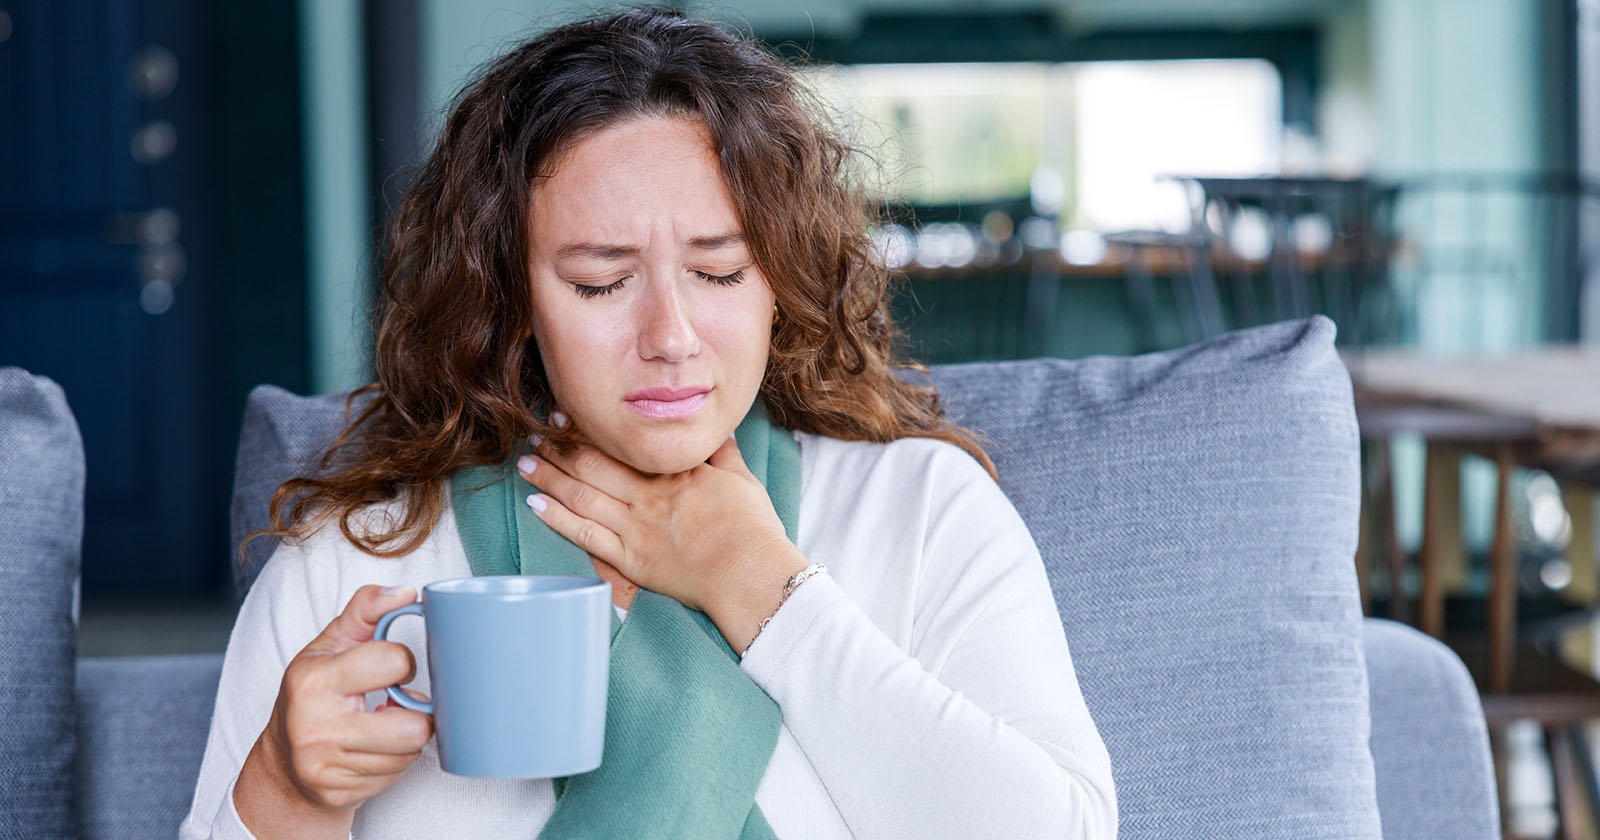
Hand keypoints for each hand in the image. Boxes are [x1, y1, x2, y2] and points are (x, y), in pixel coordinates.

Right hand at [235, 585, 434, 836]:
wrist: (282, 766)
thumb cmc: (310, 695)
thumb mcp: (328, 647)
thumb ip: (365, 612)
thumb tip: (406, 591)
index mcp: (314, 680)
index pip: (393, 662)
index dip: (403, 663)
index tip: (392, 667)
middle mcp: (316, 725)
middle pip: (413, 725)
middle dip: (416, 712)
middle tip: (399, 703)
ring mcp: (327, 764)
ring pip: (410, 751)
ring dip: (407, 737)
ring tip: (385, 725)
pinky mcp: (338, 792)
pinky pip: (396, 773)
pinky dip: (395, 760)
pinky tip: (376, 749)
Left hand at [519, 426, 792, 614]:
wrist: (750, 573)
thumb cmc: (753, 530)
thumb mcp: (742, 480)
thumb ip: (723, 454)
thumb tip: (717, 433)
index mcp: (674, 473)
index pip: (623, 445)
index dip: (590, 430)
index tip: (568, 417)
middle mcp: (648, 495)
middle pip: (594, 465)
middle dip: (561, 449)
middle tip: (537, 435)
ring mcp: (636, 526)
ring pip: (582, 495)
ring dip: (550, 477)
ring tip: (526, 463)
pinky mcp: (631, 559)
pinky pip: (586, 536)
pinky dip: (557, 519)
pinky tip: (535, 504)